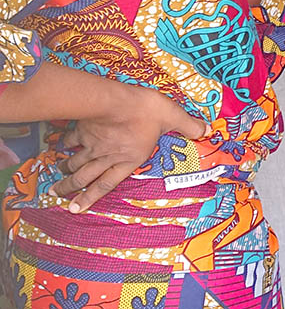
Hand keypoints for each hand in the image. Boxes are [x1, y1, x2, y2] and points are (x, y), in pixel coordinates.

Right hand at [53, 84, 203, 212]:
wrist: (117, 99)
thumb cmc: (146, 111)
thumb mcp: (173, 117)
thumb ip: (188, 125)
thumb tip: (206, 131)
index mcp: (128, 159)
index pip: (108, 183)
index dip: (91, 197)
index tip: (75, 208)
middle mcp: (107, 156)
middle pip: (84, 177)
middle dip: (70, 188)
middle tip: (57, 195)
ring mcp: (92, 144)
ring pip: (75, 162)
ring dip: (65, 172)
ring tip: (55, 182)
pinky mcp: (82, 130)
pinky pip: (70, 140)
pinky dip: (62, 145)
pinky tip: (57, 148)